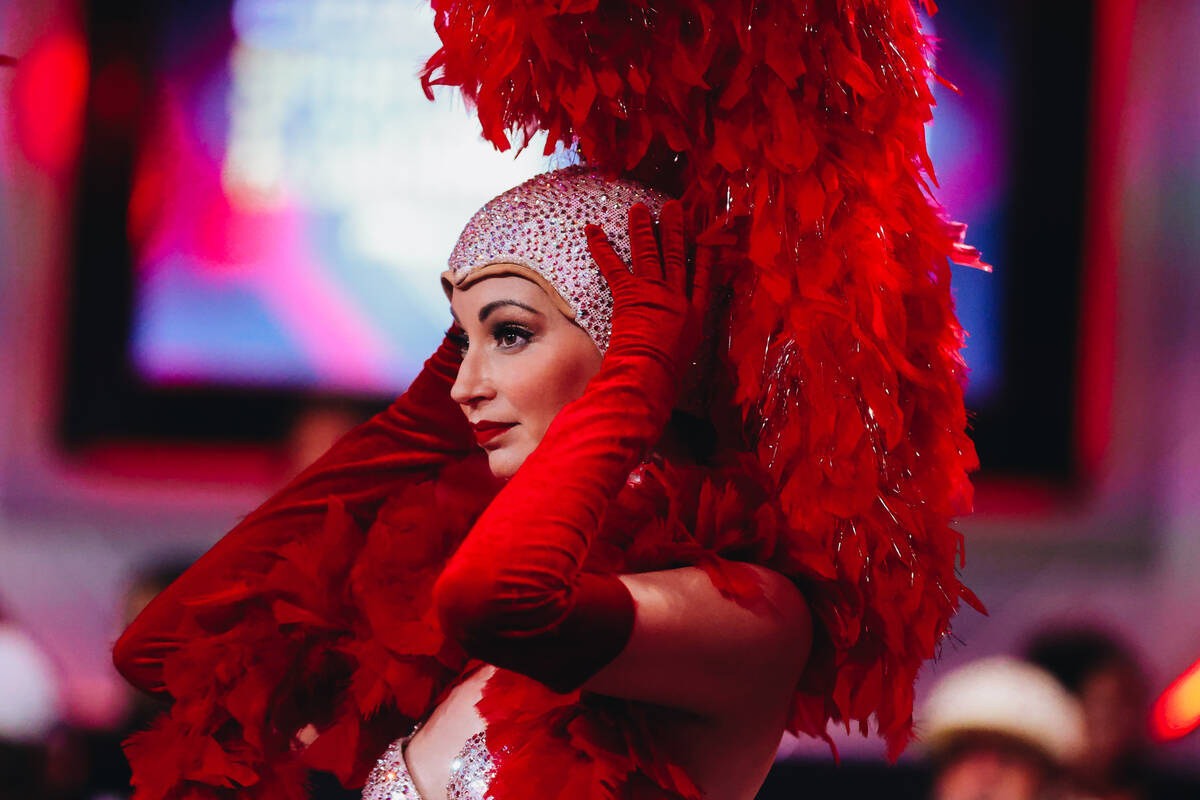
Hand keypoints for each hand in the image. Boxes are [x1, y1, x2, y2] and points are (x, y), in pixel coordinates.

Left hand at [585, 200, 709, 422]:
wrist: (651, 376)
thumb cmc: (666, 378)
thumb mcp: (681, 366)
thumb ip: (677, 355)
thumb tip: (670, 368)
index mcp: (694, 316)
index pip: (703, 281)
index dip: (706, 260)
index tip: (708, 242)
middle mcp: (677, 299)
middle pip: (677, 257)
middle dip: (675, 231)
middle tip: (674, 208)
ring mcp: (654, 293)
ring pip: (649, 254)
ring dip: (642, 230)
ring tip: (639, 209)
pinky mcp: (630, 293)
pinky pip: (613, 266)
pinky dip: (601, 247)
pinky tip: (593, 230)